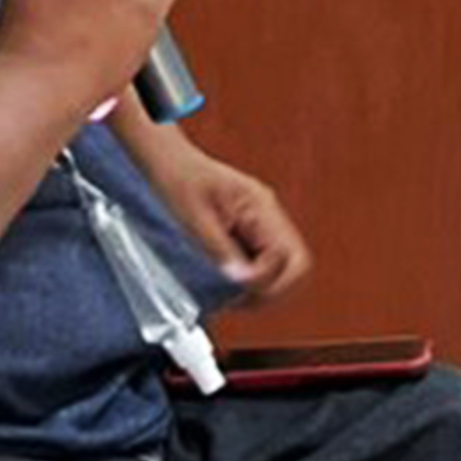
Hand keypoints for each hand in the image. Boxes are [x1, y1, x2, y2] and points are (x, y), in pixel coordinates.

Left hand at [142, 143, 312, 307]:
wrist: (167, 161)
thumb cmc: (177, 179)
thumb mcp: (194, 218)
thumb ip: (221, 251)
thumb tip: (242, 282)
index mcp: (261, 207)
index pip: (293, 258)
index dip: (271, 281)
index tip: (240, 287)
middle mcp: (268, 217)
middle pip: (293, 268)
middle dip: (268, 290)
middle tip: (234, 299)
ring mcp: (261, 225)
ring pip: (279, 270)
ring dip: (257, 288)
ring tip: (225, 294)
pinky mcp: (248, 234)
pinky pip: (260, 265)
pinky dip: (246, 280)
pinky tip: (222, 283)